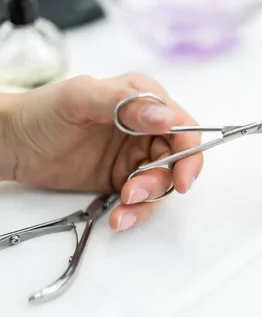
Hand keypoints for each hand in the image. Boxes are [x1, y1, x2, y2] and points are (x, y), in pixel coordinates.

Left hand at [0, 73, 202, 231]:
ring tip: (123, 208)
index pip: (182, 127)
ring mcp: (136, 156)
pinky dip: (135, 212)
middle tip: (135, 193)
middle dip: (162, 181)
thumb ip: (124, 103)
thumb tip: (165, 118)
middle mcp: (147, 128)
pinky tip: (120, 217)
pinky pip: (143, 199)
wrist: (12, 144)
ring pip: (162, 183)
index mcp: (144, 100)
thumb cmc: (41, 113)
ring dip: (148, 200)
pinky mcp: (124, 179)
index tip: (182, 178)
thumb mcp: (79, 99)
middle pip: (177, 160)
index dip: (188, 153)